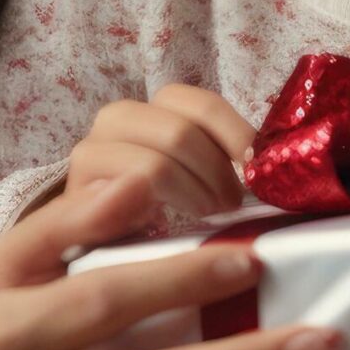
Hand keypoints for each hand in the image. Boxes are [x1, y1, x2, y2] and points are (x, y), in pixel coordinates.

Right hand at [65, 84, 257, 217]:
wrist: (99, 247)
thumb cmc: (155, 211)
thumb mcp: (190, 172)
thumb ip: (216, 155)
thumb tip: (269, 156)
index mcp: (146, 109)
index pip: (195, 102)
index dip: (233, 130)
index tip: (257, 164)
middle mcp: (114, 120)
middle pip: (180, 129)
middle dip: (216, 170)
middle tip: (233, 202)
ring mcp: (93, 152)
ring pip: (159, 159)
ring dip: (196, 191)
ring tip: (210, 214)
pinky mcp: (79, 190)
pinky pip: (135, 186)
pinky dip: (171, 202)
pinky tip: (181, 220)